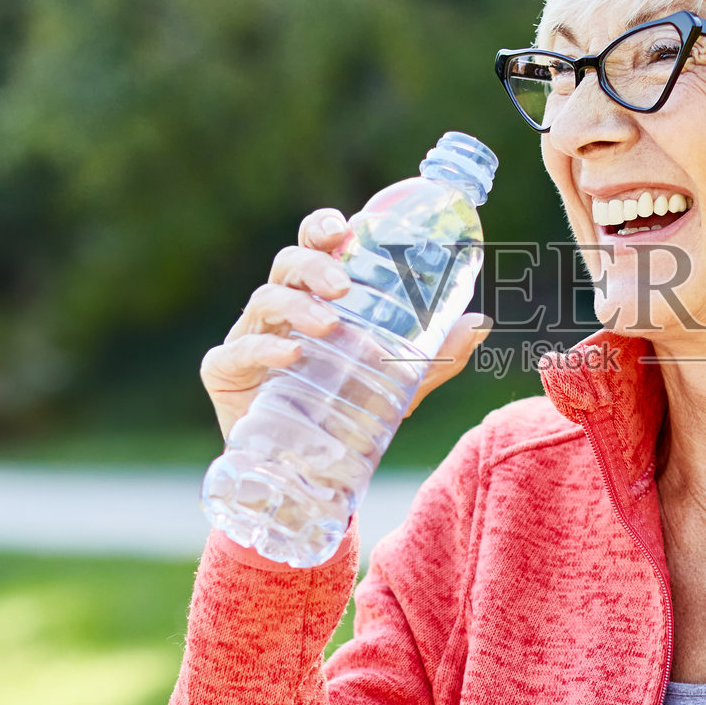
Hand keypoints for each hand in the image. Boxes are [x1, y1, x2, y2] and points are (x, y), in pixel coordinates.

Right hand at [199, 207, 493, 439]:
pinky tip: (291, 353)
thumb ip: (437, 354)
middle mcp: (280, 310)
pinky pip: (237, 351)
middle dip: (315, 265)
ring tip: (328, 324)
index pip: (315, 247)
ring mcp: (249, 338)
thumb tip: (480, 321)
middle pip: (287, 264)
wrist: (309, 477)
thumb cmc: (348, 412)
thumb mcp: (400, 383)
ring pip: (264, 300)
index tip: (347, 227)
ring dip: (296, 305)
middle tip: (345, 287)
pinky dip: (264, 348)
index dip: (324, 228)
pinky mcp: (225, 373)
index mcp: (316, 297)